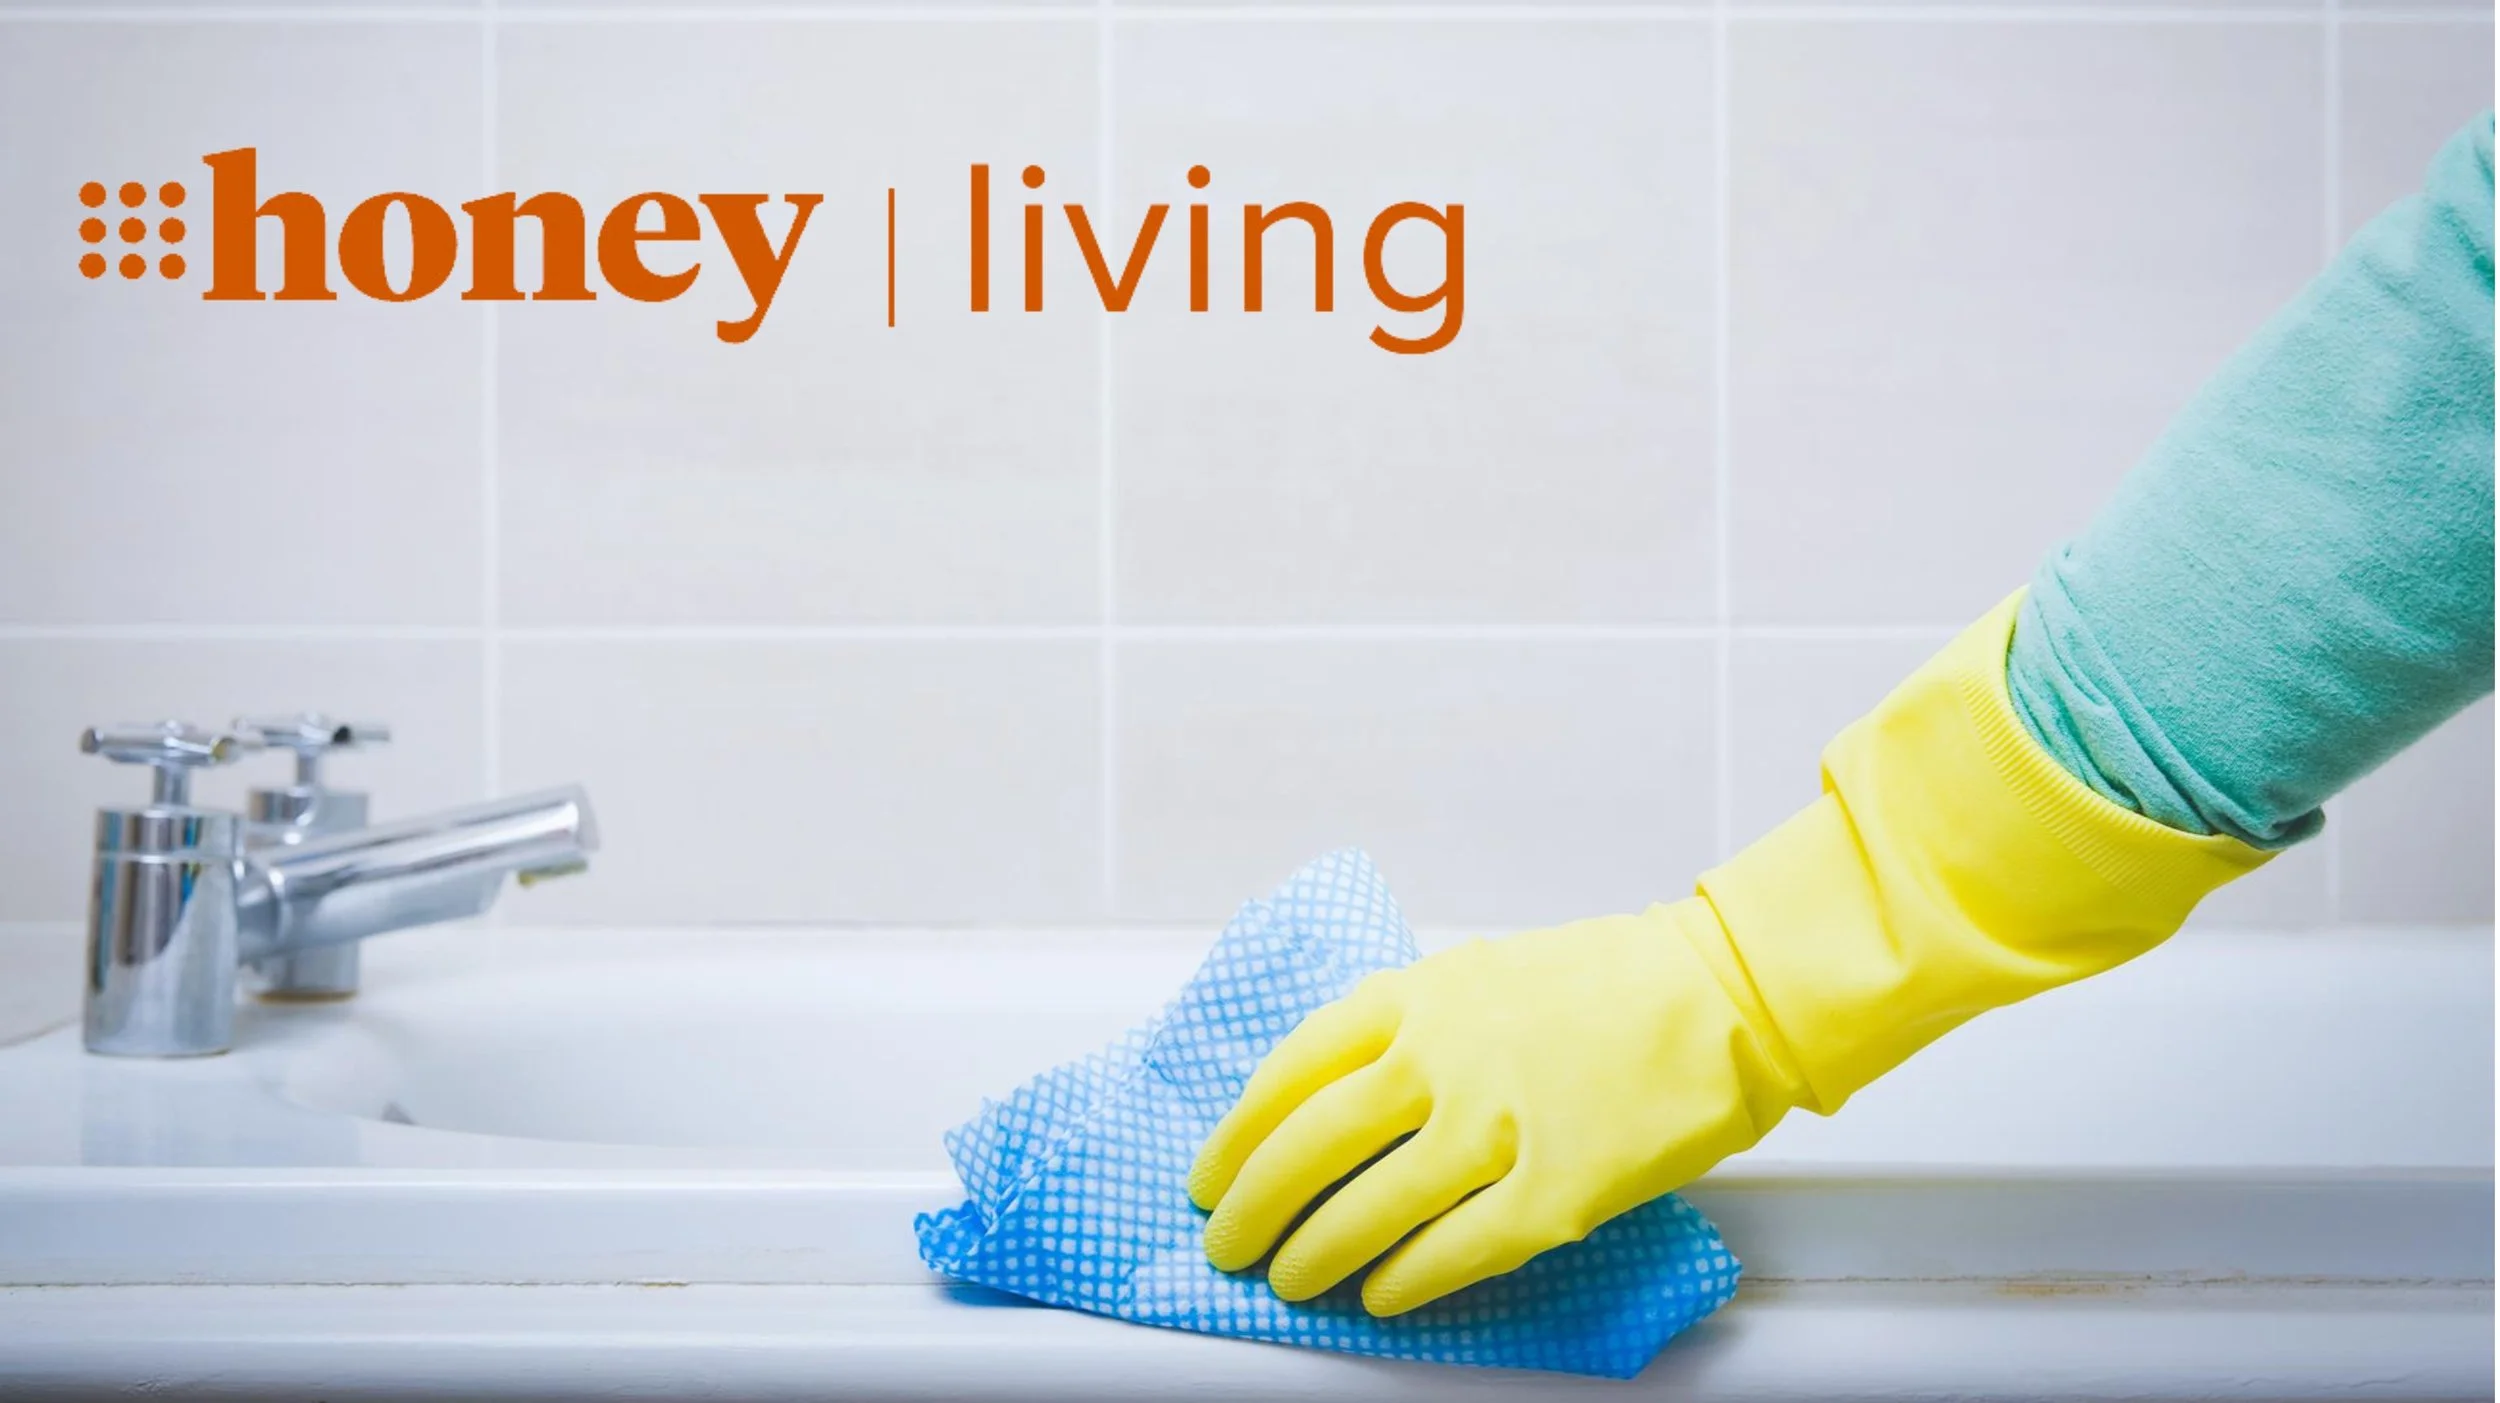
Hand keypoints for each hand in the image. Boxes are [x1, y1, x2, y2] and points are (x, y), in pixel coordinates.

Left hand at [1185, 902, 1789, 1315]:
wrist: (1721, 994)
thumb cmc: (1603, 985)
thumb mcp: (1476, 977)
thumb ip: (1402, 1030)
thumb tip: (1330, 1103)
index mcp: (1413, 998)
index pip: (1288, 1074)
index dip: (1236, 1135)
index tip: (1210, 1172)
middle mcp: (1438, 1060)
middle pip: (1307, 1148)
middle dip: (1252, 1206)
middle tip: (1227, 1241)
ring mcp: (1494, 1128)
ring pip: (1366, 1210)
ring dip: (1313, 1253)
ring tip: (1289, 1278)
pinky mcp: (1553, 1192)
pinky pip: (1452, 1252)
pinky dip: (1403, 1281)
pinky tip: (1379, 1296)